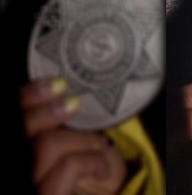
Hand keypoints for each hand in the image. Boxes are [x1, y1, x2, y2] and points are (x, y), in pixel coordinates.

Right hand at [19, 78, 126, 194]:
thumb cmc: (67, 183)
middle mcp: (11, 172)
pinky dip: (91, 159)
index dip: (24, 98)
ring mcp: (26, 191)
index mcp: (12, 160)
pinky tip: (103, 166)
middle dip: (48, 115)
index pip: (4, 124)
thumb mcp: (52, 162)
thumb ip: (44, 136)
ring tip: (98, 147)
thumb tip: (58, 95)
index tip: (54, 85)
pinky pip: (68, 167)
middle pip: (21, 133)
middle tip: (72, 104)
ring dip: (79, 140)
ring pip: (45, 146)